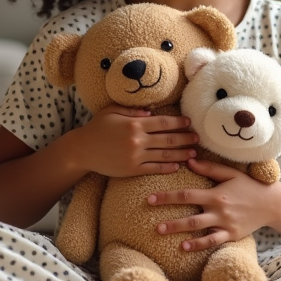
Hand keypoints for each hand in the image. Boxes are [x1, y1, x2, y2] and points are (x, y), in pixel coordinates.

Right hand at [75, 104, 197, 177]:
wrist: (82, 150)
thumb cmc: (97, 128)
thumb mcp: (112, 111)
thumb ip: (132, 110)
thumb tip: (151, 111)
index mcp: (135, 124)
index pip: (163, 123)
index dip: (179, 123)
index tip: (189, 123)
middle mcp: (137, 140)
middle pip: (168, 139)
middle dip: (185, 138)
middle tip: (197, 138)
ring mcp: (135, 156)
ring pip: (164, 155)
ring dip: (181, 154)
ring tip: (193, 153)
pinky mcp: (132, 170)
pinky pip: (154, 169)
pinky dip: (167, 168)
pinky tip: (177, 166)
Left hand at [147, 157, 279, 250]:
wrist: (273, 204)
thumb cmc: (249, 186)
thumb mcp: (231, 173)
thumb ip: (210, 167)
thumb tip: (189, 160)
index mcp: (217, 193)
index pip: (187, 194)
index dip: (167, 197)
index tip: (150, 199)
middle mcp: (220, 209)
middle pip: (190, 215)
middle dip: (170, 220)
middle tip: (153, 223)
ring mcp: (226, 224)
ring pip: (199, 229)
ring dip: (180, 232)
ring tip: (162, 233)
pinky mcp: (232, 235)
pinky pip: (213, 241)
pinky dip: (199, 245)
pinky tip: (185, 247)